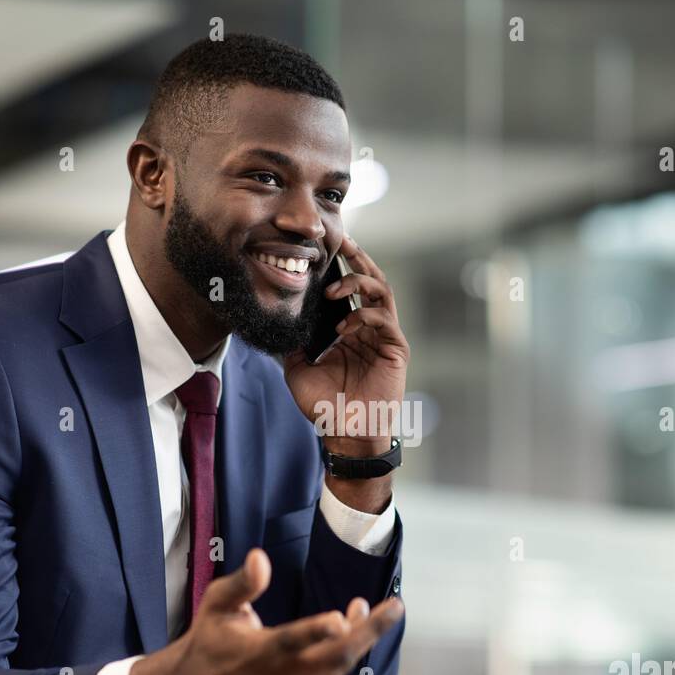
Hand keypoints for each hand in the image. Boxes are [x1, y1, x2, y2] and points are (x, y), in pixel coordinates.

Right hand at [130, 548, 403, 674]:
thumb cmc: (210, 638)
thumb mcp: (216, 603)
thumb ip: (242, 584)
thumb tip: (260, 557)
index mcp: (257, 653)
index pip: (291, 642)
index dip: (317, 632)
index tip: (340, 617)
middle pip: (335, 659)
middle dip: (369, 633)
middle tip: (394, 607)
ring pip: (339, 668)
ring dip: (361, 638)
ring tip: (373, 608)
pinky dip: (343, 654)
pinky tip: (347, 629)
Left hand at [282, 236, 409, 458]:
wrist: (344, 433)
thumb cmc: (324, 405)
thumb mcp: (297, 368)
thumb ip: (292, 342)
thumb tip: (278, 319)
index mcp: (350, 329)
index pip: (349, 289)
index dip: (341, 267)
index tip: (325, 248)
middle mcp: (370, 328)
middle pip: (371, 280)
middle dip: (358, 258)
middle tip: (342, 241)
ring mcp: (385, 337)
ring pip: (382, 292)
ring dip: (358, 283)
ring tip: (334, 289)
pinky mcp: (396, 349)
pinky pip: (384, 319)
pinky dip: (364, 315)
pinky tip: (344, 326)